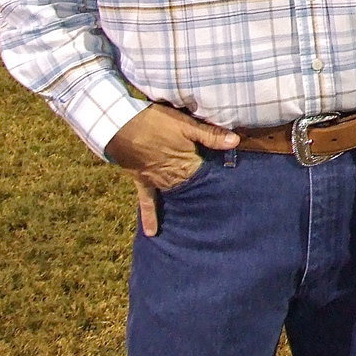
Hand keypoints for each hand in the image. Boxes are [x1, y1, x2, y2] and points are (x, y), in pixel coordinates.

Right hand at [104, 103, 238, 235]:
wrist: (120, 124)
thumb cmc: (155, 122)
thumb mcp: (186, 124)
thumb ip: (210, 134)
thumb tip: (235, 141)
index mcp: (186, 163)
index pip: (207, 176)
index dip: (217, 180)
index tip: (230, 189)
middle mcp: (172, 176)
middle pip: (191, 187)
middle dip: (203, 194)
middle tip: (218, 206)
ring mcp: (156, 181)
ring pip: (174, 195)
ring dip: (184, 204)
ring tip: (199, 218)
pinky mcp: (142, 181)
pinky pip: (146, 202)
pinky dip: (150, 217)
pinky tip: (152, 233)